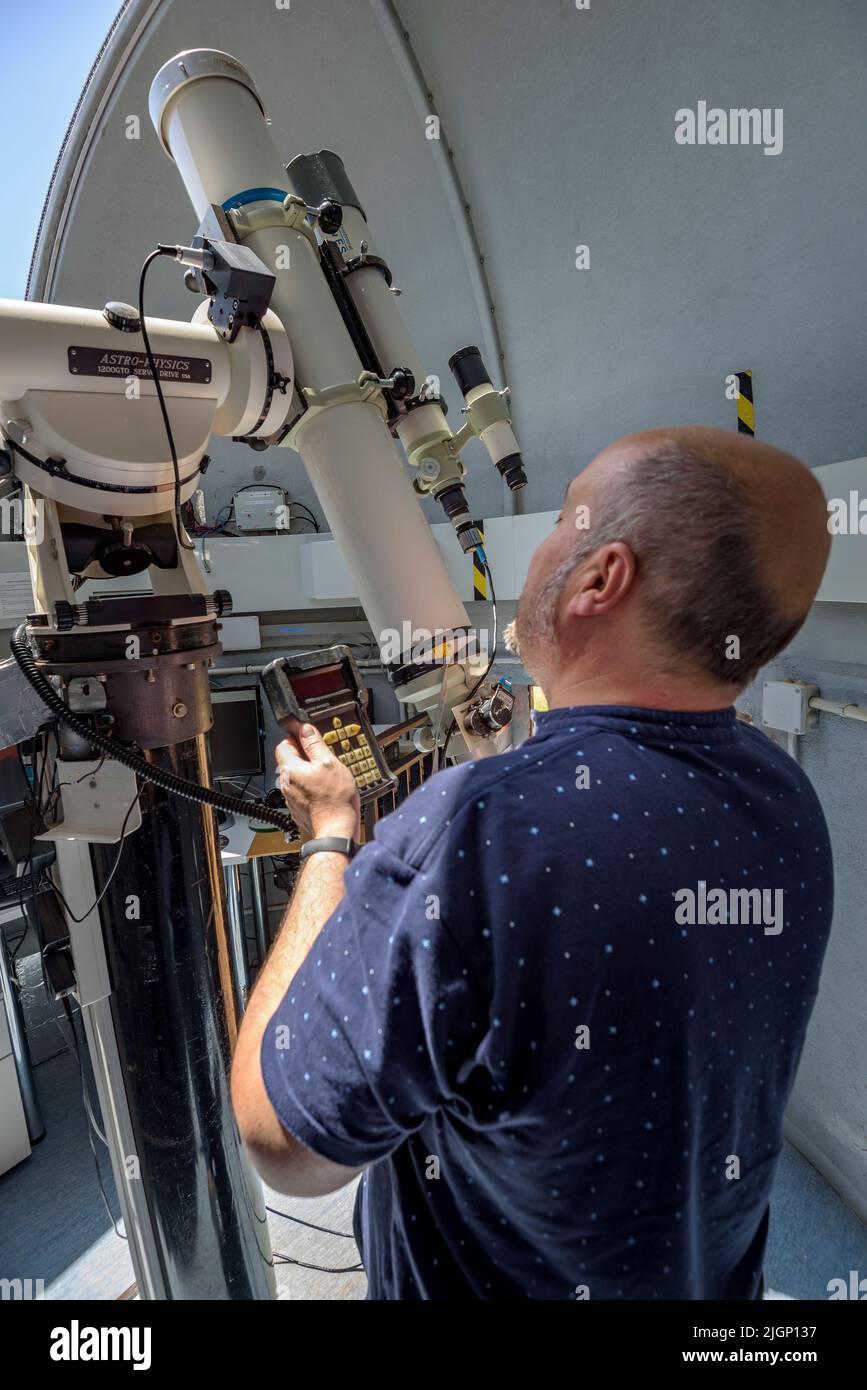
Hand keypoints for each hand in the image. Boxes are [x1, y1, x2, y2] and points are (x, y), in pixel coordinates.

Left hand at [275, 721, 360, 839]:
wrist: (336, 830)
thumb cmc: (334, 800)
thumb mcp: (329, 763)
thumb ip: (314, 744)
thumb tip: (305, 729)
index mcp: (290, 769)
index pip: (284, 744)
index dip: (297, 738)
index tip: (310, 739)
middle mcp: (286, 784)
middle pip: (290, 761)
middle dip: (306, 757)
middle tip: (324, 759)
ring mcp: (291, 798)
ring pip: (298, 776)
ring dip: (310, 773)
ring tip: (327, 777)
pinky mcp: (299, 808)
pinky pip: (302, 791)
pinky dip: (312, 788)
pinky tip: (326, 791)